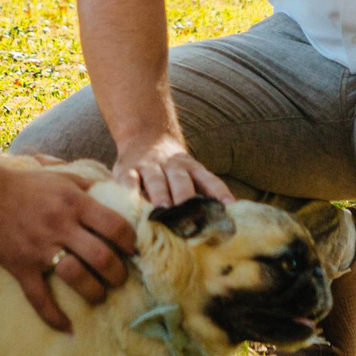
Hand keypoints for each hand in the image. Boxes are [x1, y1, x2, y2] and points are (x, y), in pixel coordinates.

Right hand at [0, 160, 137, 331]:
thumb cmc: (27, 186)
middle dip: (118, 274)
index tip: (132, 252)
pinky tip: (68, 328)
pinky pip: (39, 298)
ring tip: (99, 295)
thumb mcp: (63, 178)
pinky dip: (54, 317)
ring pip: (76, 277)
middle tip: (119, 278)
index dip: (130, 243)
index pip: (115, 226)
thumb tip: (119, 198)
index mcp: (74, 203)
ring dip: (94, 292)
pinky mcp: (21, 266)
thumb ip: (91, 187)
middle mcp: (60, 225)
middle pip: (102, 257)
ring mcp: (40, 248)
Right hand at [112, 131, 232, 208]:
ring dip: (160, 194)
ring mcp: (149, 167)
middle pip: (181, 180)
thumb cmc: (172, 169)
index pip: (209, 179)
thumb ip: (202, 192)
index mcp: (192, 168)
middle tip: (188, 214)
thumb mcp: (190, 174)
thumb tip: (224, 218)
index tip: (229, 207)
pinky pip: (129, 181)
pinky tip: (132, 203)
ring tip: (162, 208)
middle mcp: (172, 166)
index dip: (219, 192)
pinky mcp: (126, 170)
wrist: (144, 136)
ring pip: (156, 180)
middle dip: (185, 196)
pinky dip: (130, 191)